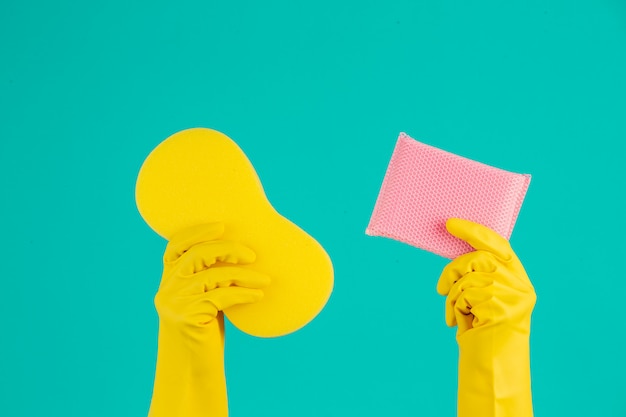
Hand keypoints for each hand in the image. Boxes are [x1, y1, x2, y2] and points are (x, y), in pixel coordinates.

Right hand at [154, 222, 269, 331]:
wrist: (191, 370)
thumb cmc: (203, 333)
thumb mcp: (202, 300)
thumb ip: (209, 279)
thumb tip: (240, 254)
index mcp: (167, 281)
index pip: (175, 246)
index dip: (197, 231)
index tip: (222, 226)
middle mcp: (166, 288)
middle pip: (197, 254)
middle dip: (227, 248)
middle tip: (252, 255)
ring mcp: (174, 302)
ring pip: (212, 274)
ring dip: (244, 274)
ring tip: (265, 279)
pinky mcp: (187, 316)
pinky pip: (222, 295)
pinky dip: (244, 292)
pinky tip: (259, 294)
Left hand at [436, 218, 535, 337]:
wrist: (494, 365)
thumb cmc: (484, 331)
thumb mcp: (484, 298)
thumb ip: (478, 276)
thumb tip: (455, 257)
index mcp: (518, 278)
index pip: (497, 243)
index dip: (473, 231)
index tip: (450, 223)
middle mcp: (520, 284)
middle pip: (477, 258)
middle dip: (453, 271)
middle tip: (441, 288)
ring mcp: (512, 295)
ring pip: (468, 277)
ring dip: (453, 296)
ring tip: (455, 313)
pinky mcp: (501, 308)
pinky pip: (465, 295)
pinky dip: (455, 308)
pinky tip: (458, 322)